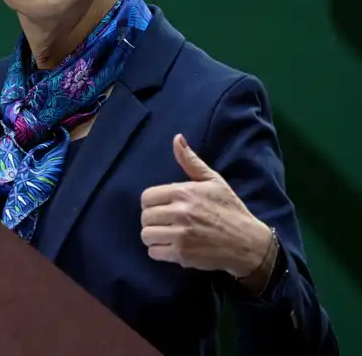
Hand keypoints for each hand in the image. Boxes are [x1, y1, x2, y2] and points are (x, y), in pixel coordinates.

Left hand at [140, 134, 272, 278]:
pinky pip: (154, 252)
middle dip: (153, 220)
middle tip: (166, 222)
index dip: (152, 203)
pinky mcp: (182, 255)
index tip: (162, 207)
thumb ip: (191, 161)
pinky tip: (171, 247)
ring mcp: (181, 235)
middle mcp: (180, 213)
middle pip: (145, 217)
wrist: (248, 243)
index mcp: (184, 192)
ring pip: (146, 235)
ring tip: (167, 235)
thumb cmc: (230, 210)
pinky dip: (159, 251)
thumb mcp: (213, 181)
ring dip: (154, 236)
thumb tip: (176, 138)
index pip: (146, 197)